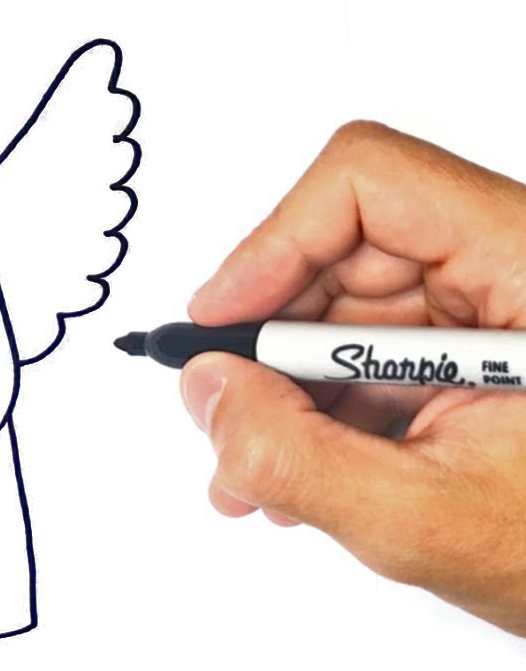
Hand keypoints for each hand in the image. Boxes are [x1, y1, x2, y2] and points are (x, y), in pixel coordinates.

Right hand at [181, 120, 525, 634]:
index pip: (373, 184)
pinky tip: (302, 467)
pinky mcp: (470, 346)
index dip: (276, 242)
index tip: (222, 321)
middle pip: (343, 246)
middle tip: (225, 410)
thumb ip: (297, 456)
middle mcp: (512, 267)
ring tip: (259, 469)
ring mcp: (492, 307)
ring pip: (341, 301)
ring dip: (283, 385)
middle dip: (269, 336)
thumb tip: (206, 390)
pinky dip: (316, 404)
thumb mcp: (423, 518)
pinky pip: (364, 345)